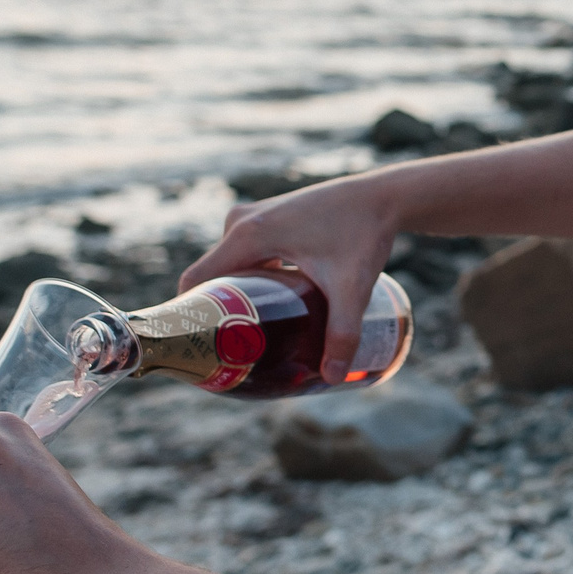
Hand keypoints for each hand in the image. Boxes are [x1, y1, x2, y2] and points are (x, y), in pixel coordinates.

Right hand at [180, 174, 398, 378]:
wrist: (382, 197)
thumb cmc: (364, 233)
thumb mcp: (352, 287)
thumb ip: (343, 332)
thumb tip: (331, 376)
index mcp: (249, 235)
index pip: (196, 281)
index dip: (191, 316)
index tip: (200, 350)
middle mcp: (242, 223)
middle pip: (213, 279)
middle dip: (219, 315)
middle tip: (233, 356)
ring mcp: (252, 218)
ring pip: (230, 269)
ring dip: (236, 299)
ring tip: (250, 339)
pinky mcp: (266, 219)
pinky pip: (244, 257)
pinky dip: (249, 283)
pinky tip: (268, 311)